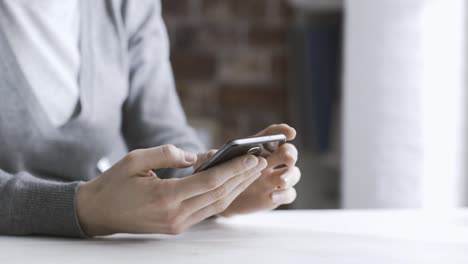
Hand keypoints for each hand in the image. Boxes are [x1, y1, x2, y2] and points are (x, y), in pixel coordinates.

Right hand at [77, 144, 266, 235]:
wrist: (96, 213)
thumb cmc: (113, 183)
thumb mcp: (135, 159)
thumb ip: (168, 154)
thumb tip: (197, 156)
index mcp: (165, 197)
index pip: (210, 182)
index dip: (234, 169)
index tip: (252, 157)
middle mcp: (175, 214)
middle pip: (219, 195)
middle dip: (242, 177)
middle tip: (260, 162)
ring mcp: (176, 224)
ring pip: (216, 206)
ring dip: (236, 188)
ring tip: (251, 172)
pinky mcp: (176, 227)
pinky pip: (206, 211)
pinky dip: (222, 197)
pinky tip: (231, 184)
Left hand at [214, 124, 299, 215]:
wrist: (218, 198)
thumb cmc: (216, 174)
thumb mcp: (209, 163)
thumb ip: (209, 158)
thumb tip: (212, 155)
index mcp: (257, 148)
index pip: (272, 135)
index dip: (282, 131)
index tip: (290, 132)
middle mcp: (271, 161)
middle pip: (289, 152)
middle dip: (290, 153)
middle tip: (286, 157)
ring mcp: (275, 179)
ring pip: (294, 173)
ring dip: (290, 175)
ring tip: (281, 180)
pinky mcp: (275, 196)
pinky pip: (289, 194)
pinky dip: (283, 194)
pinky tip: (272, 196)